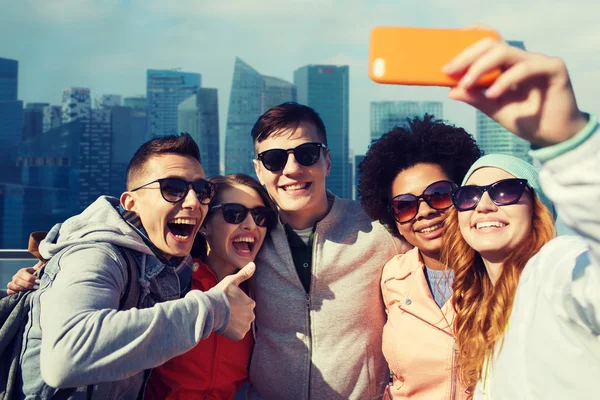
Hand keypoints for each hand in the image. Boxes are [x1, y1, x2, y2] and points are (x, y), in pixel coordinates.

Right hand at [7, 260, 42, 294]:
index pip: (23, 273)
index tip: (39, 281)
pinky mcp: (10, 290)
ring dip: (21, 289)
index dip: (31, 278)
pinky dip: (14, 293)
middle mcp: (16, 277)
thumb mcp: (38, 270)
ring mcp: (12, 283)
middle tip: (36, 287)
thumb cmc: (36, 276)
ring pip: (11, 285)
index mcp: (22, 271)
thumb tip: (43, 260)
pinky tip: (22, 294)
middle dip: (28, 284)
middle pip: (18, 280)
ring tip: (30, 291)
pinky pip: (9, 291)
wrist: (32, 284)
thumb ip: (40, 265)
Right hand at [215, 262, 255, 340]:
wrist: (209, 310)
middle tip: (225, 311)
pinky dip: (232, 332)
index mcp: (250, 303)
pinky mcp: (239, 335)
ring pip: (241, 325)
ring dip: (235, 323)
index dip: (236, 304)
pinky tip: (225, 326)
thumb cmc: (220, 294)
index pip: (246, 305)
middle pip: (245, 315)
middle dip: (237, 314)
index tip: (228, 303)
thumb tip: (253, 264)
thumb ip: (244, 274)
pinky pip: (237, 334)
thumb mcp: (231, 281)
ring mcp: (245, 326)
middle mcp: (251, 315)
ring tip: (224, 318)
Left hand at [443, 34, 588, 146]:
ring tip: (467, 84)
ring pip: (505, 52)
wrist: (553, 137)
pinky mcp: (553, 68)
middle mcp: (521, 59)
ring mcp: (538, 61)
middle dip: (467, 56)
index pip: (486, 44)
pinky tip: (493, 94)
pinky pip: (525, 68)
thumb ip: (475, 98)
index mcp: (507, 65)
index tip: (446, 58)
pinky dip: (506, 80)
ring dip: (481, 67)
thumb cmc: (526, 120)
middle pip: (491, 44)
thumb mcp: (494, 109)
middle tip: (449, 70)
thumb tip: (451, 91)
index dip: (467, 43)